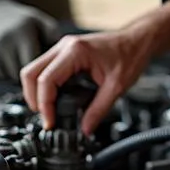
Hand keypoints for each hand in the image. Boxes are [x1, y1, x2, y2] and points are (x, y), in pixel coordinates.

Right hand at [0, 0, 61, 79]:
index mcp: (23, 32)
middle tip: (32, 65)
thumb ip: (53, 36)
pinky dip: (1, 72)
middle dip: (30, 73)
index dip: (42, 69)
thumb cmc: (17, 19)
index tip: (47, 71)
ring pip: (8, 77)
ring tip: (16, 58)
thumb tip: (66, 56)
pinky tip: (4, 59)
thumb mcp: (39, 21)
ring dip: (14, 73)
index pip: (37, 63)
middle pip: (22, 72)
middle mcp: (5, 41)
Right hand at [21, 29, 152, 134]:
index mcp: (76, 51)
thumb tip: (85, 129)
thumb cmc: (130, 55)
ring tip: (50, 112)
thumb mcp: (117, 87)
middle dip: (34, 99)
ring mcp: (63, 48)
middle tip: (46, 118)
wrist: (138, 41)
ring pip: (34, 71)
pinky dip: (44, 86)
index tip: (50, 122)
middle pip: (30, 73)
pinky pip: (45, 70)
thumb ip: (99, 110)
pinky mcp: (65, 53)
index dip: (44, 104)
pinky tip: (56, 100)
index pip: (46, 80)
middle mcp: (65, 46)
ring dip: (37, 93)